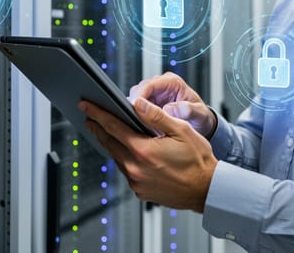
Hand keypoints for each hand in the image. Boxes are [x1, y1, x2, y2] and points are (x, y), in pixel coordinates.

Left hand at [79, 97, 217, 211]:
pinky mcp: (140, 191)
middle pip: (109, 143)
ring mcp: (136, 182)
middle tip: (89, 117)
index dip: (97, 114)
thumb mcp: (180, 130)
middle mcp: (135, 169)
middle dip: (98, 128)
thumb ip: (156, 116)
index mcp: (143, 151)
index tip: (86, 106)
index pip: (113, 127)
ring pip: (116, 158)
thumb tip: (136, 103)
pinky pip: (126, 171)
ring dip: (110, 144)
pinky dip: (124, 159)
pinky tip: (128, 152)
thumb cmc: (198, 160)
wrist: (207, 190)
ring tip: (106, 131)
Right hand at [129, 72, 216, 137]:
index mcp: (173, 82)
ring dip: (134, 110)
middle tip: (132, 117)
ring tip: (135, 122)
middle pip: (139, 90)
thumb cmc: (200, 116)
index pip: (150, 84)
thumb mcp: (199, 114)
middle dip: (134, 103)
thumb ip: (188, 110)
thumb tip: (170, 109)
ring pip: (135, 98)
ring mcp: (154, 95)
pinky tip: (138, 124)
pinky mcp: (150, 105)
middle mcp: (161, 86)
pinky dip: (136, 115)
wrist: (200, 124)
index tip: (135, 107)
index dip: (140, 95)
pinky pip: (138, 108)